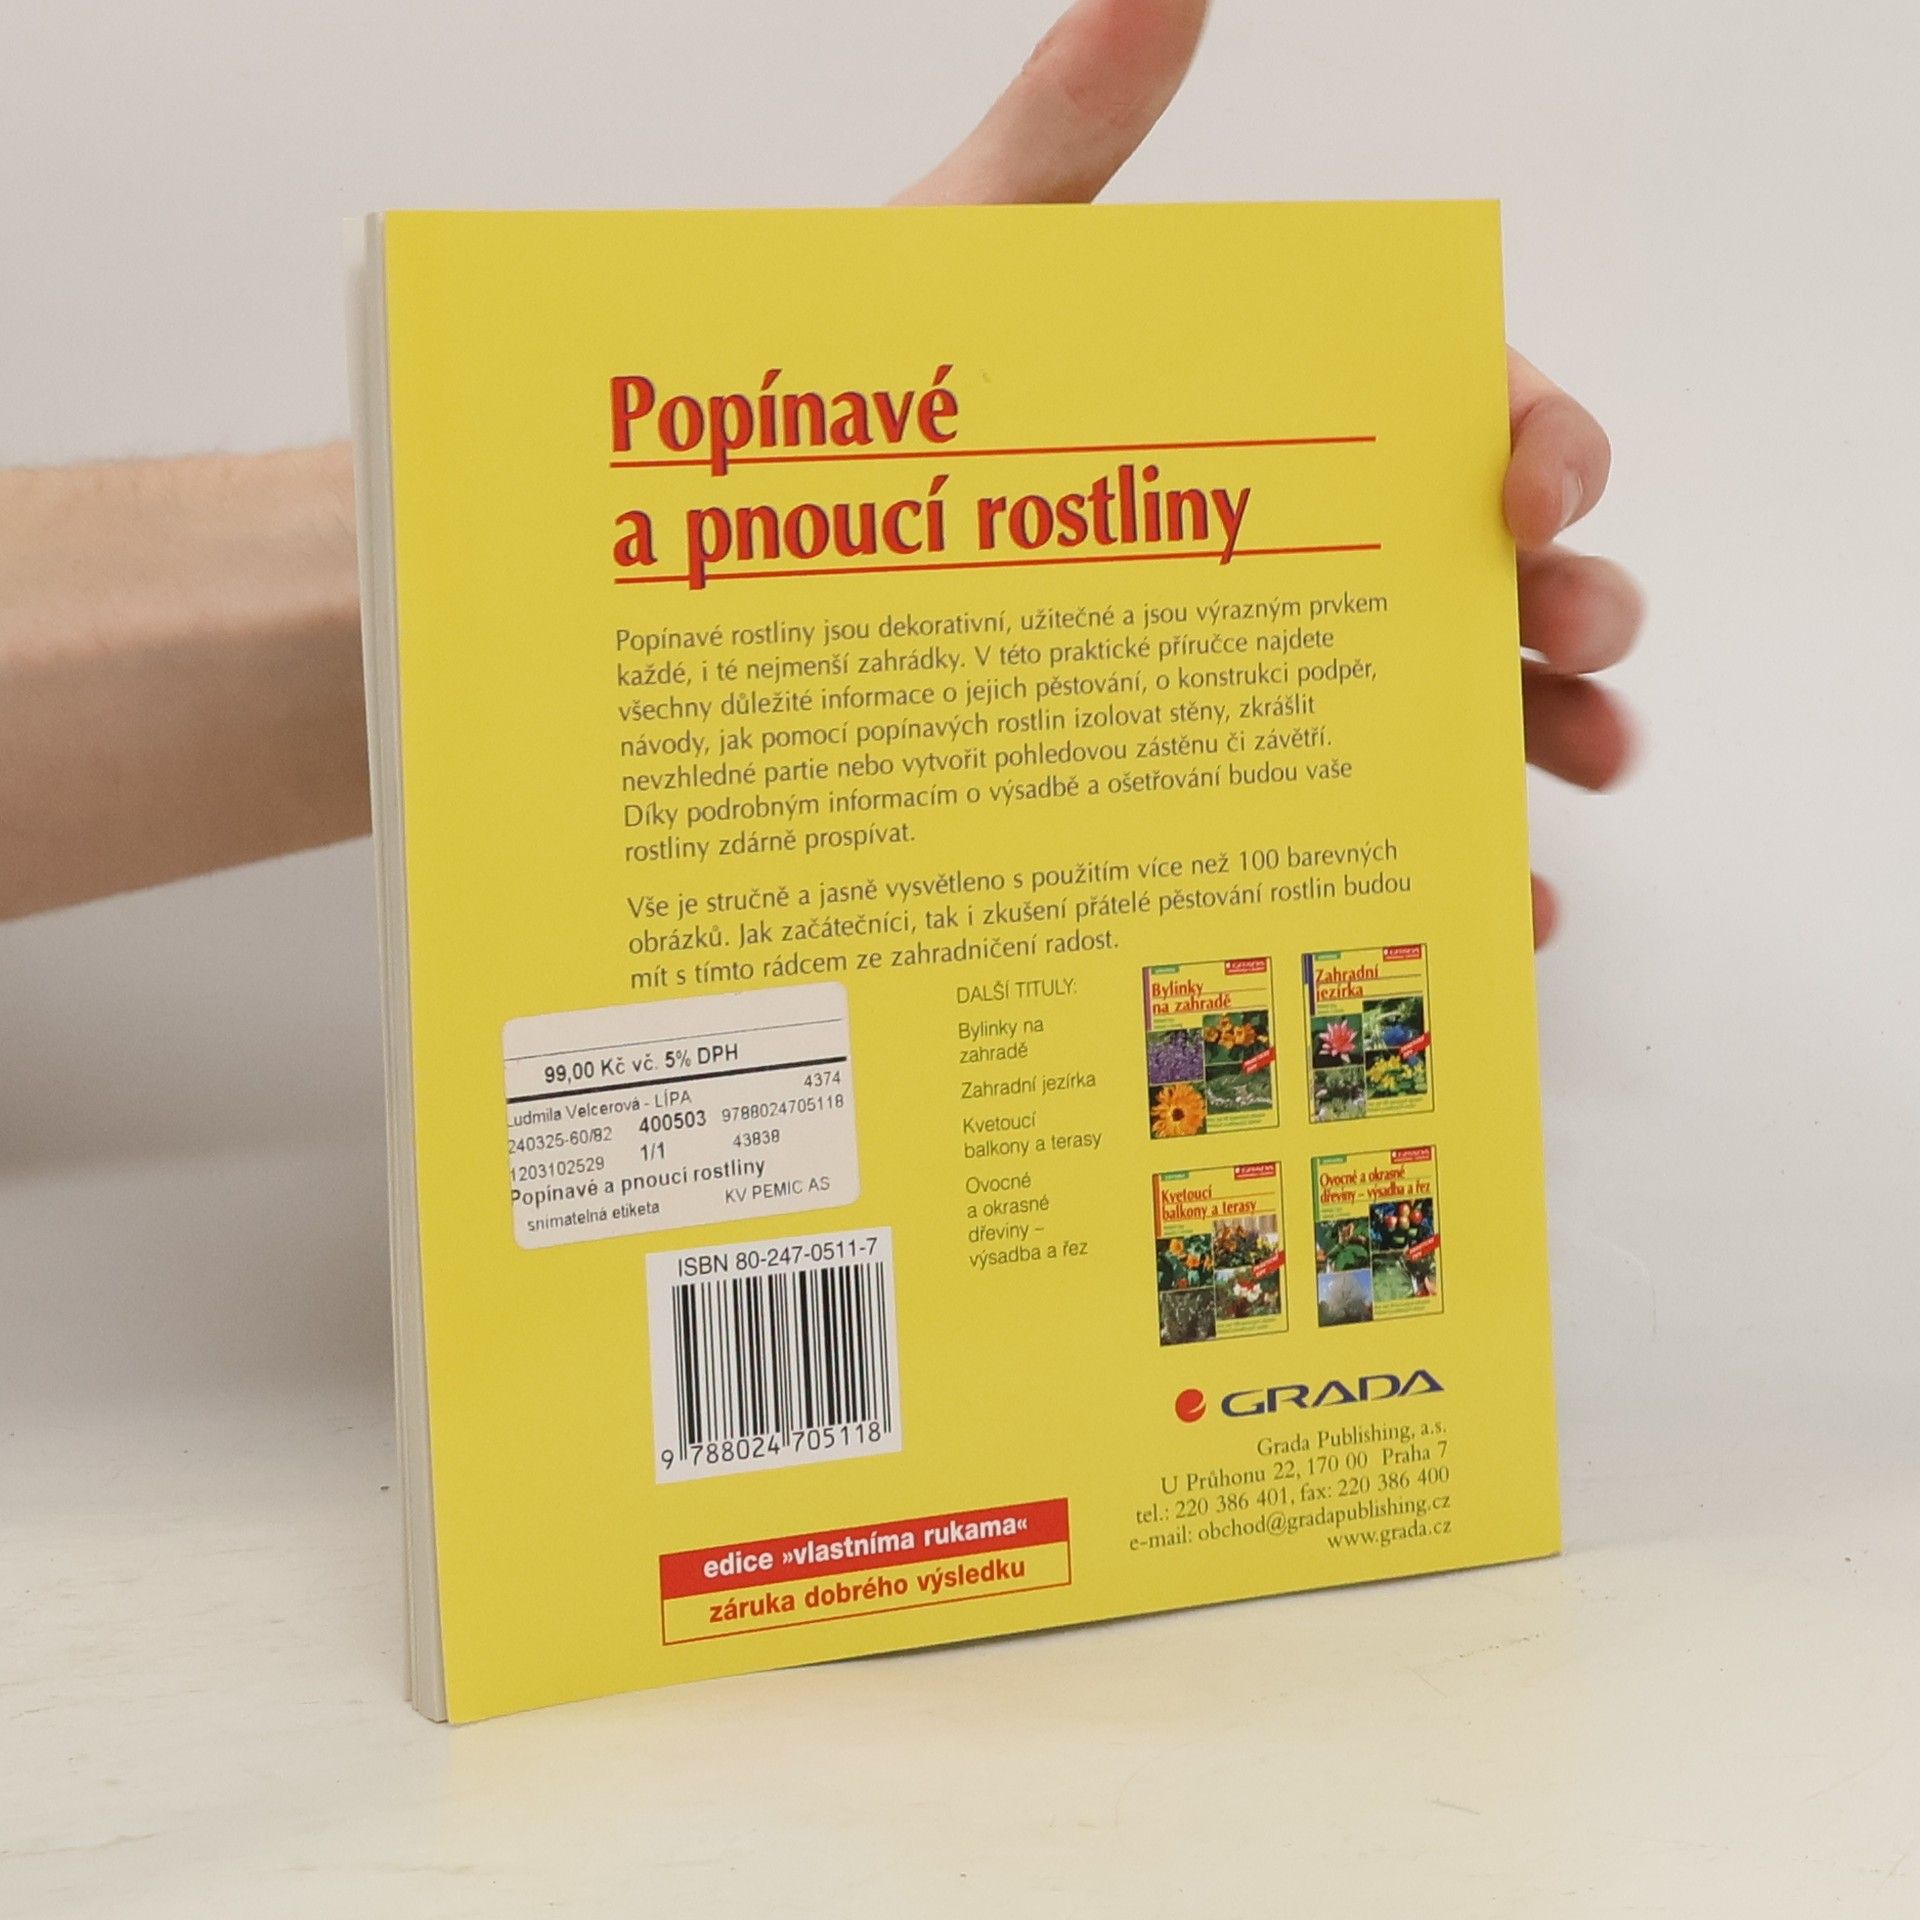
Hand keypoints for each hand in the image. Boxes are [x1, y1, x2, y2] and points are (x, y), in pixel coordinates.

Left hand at [894, 0, 1640, 945]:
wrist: (758, 575)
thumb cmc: (869, 430)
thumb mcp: (964, 275)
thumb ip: (1067, 137)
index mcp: (1274, 423)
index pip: (1451, 416)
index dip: (1534, 438)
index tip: (1533, 483)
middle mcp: (1292, 556)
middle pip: (1480, 573)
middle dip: (1568, 601)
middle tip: (1583, 642)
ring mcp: (1263, 686)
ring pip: (1445, 713)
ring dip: (1541, 743)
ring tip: (1581, 781)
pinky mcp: (1219, 801)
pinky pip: (1353, 844)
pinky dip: (1442, 879)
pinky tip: (1492, 912)